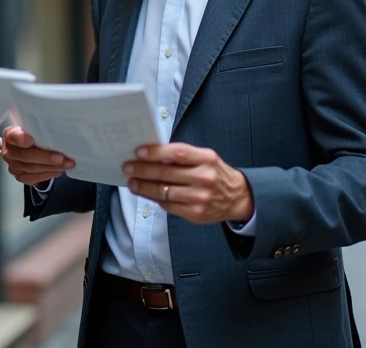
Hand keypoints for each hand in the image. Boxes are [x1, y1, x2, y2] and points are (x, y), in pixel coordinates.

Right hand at [1, 125, 74, 184]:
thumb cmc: (33, 135)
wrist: (27, 148)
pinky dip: (48, 174)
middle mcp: (8, 151)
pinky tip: (58, 170)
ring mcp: (13, 166)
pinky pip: (34, 178)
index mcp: (10, 135)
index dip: (21, 139)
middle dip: (45, 157)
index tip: (31, 140)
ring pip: (32, 168)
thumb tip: (58, 127)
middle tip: (61, 157)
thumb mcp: (34, 127)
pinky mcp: (20, 176)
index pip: (13, 136)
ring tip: (67, 164)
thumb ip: (40, 128)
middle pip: (26, 156)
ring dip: (52, 167)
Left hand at [123, 143, 252, 225]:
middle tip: (127, 167)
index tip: (138, 152)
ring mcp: (200, 198)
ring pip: (163, 191)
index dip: (155, 152)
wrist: (237, 198)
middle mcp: (204, 178)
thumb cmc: (215, 173)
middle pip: (166, 173)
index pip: (177, 153)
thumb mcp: (205, 158)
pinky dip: (155, 198)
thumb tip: (151, 155)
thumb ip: (183, 156)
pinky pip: (168, 205)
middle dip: (142, 170)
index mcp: (207, 159)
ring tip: (132, 182)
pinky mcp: (195, 214)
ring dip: (143, 187)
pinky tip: (146, 193)